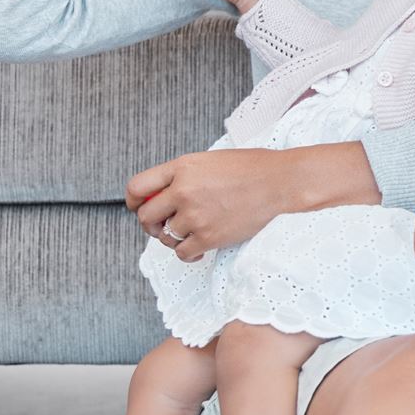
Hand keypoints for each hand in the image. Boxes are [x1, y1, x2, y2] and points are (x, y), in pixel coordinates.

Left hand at [128, 145, 361, 260]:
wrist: (281, 182)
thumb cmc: (252, 168)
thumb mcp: (209, 160)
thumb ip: (183, 175)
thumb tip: (161, 195)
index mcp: (182, 167)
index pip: (137, 187)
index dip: (133, 202)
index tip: (138, 208)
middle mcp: (183, 191)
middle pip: (146, 216)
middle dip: (151, 225)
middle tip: (164, 227)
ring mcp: (195, 215)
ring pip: (165, 237)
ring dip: (172, 239)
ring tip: (188, 235)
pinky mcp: (209, 237)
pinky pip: (183, 253)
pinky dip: (188, 254)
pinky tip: (199, 248)